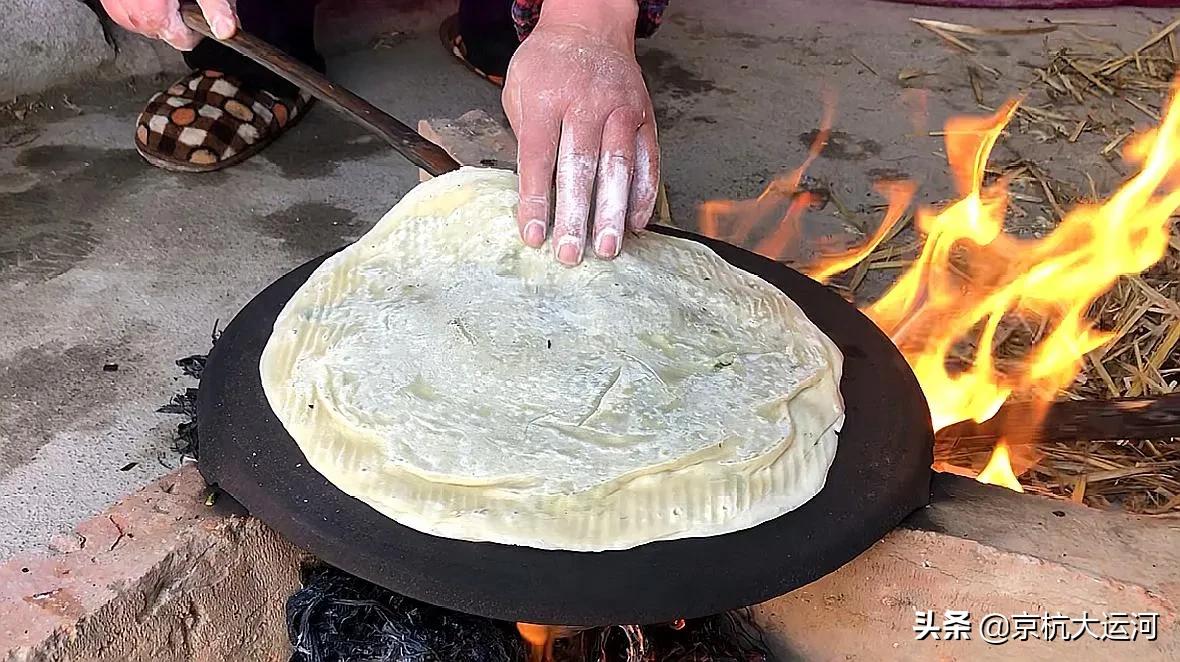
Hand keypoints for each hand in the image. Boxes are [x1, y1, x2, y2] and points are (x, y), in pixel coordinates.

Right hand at [99, 0, 237, 50]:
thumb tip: (226, 29)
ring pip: (142, 22)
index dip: (196, 30)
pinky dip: (138, 1)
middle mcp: (132, 12)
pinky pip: (125, 8)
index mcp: (154, 12)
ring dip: (156, 11)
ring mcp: (116, 5)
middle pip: (162, 32)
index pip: (182, 40)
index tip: (200, 16)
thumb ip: (214, 5)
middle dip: (175, 18)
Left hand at [502, 0, 658, 264]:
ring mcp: (620, 109)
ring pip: (618, 167)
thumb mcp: (518, 91)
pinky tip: (636, 223)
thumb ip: (526, 138)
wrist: (589, 26)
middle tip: (572, 255)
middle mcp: (586, 104)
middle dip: (576, 216)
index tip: (534, 237)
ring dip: (613, 213)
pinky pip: (647, 159)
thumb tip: (532, 195)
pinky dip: (644, 194)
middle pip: (581, 168)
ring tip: (608, 249)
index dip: (536, 201)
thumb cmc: (547, 66)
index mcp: (547, 99)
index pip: (539, 158)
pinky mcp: (644, 116)